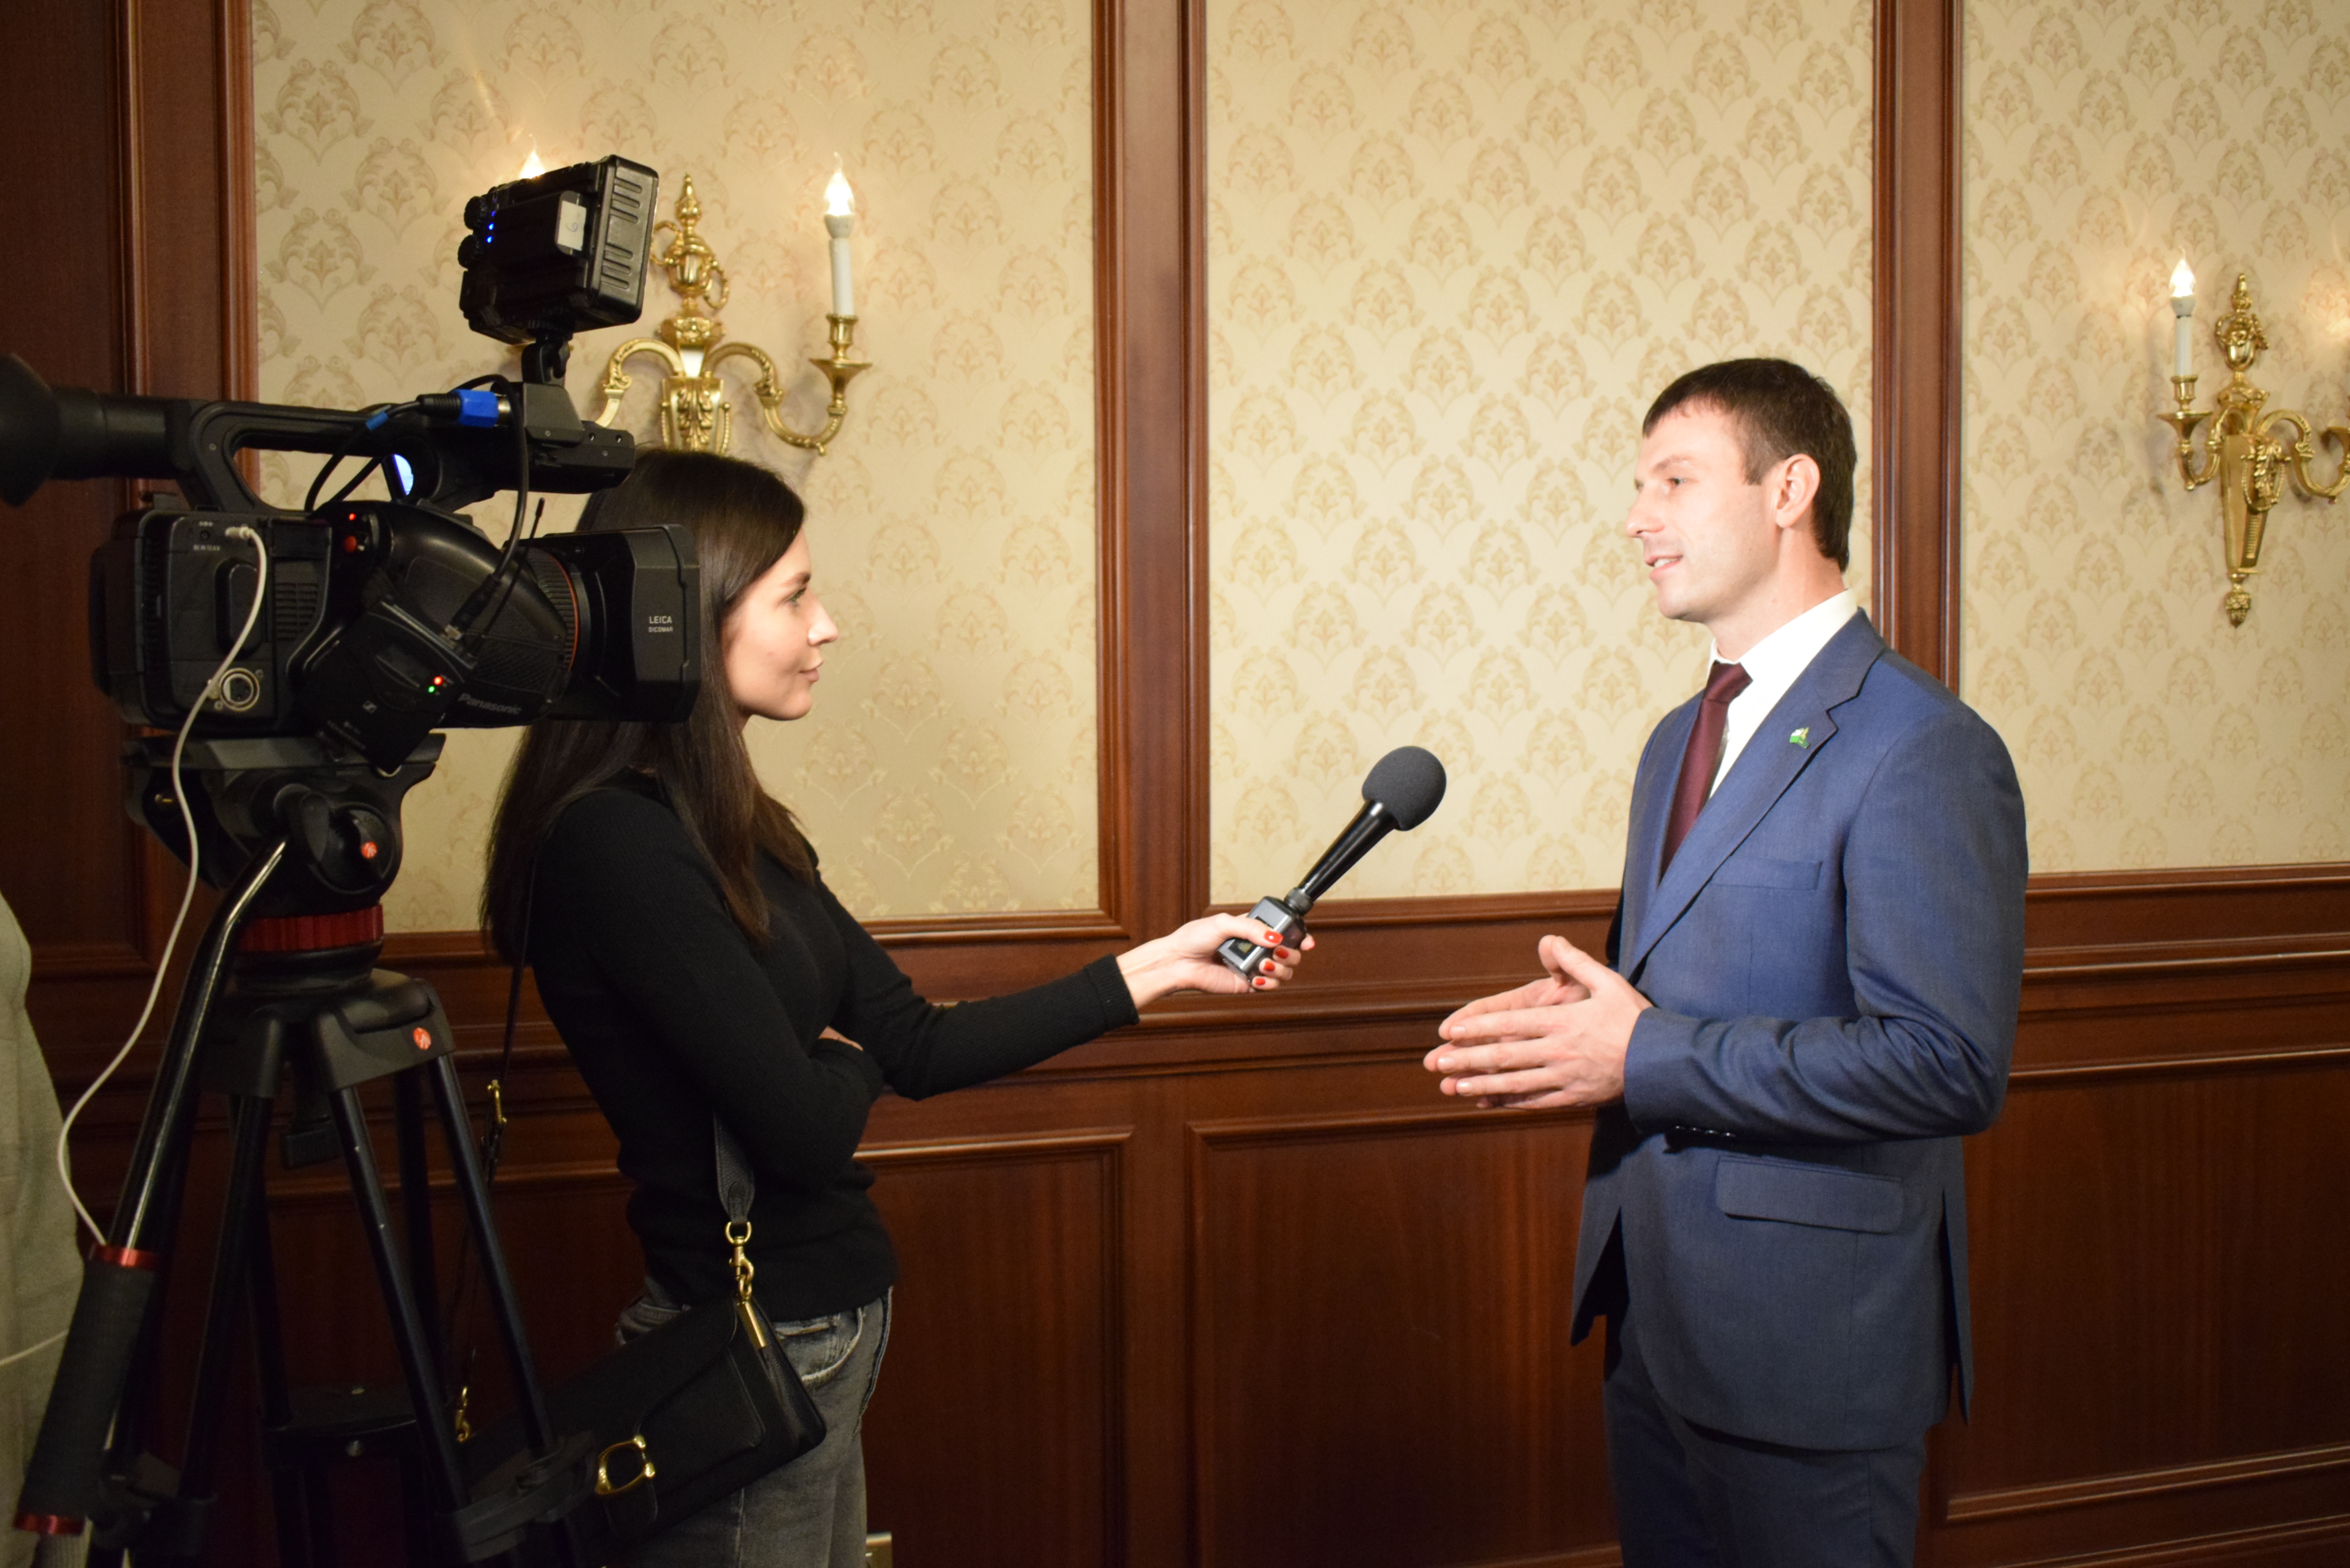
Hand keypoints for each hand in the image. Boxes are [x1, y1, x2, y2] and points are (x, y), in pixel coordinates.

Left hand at [1118, 915, 1313, 1007]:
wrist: (1178, 961)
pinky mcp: (1247, 984)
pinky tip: (1256, 978)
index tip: (1307, 941)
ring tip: (1263, 964)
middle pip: (1291, 952)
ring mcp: (1254, 967)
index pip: (1285, 932)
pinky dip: (1268, 983)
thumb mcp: (1224, 922)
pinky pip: (1270, 986)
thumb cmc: (1195, 938)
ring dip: (1280, 968)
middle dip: (1292, 953)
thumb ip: (1251, 927)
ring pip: (1285, 971)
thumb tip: (1275, 937)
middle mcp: (1258, 948)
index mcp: (1254, 929)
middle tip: (1278, 950)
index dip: (1300, 936)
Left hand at [1423, 936, 1651, 1108]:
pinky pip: (1533, 1102)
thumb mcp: (1608, 981)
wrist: (1663, 1063)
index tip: (1449, 1031)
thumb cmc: (1635, 1019)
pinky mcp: (1573, 1098)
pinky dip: (1508, 1102)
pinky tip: (1487, 1102)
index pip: (1510, 1023)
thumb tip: (1548, 940)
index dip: (1477, 1028)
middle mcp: (1558, 1052)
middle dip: (1466, 1059)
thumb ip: (1575, 961)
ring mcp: (1564, 1078)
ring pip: (1513, 1083)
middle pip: (1504, 1056)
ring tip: (1452, 1086)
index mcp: (1562, 1022)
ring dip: (1480, 1085)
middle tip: (1436, 1062)